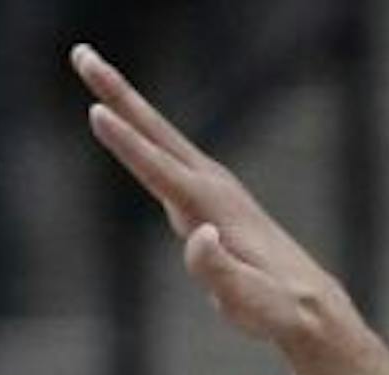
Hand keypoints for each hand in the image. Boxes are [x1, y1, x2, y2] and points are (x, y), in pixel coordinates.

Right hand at [74, 44, 349, 347]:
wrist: (306, 300)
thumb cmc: (274, 305)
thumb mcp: (247, 300)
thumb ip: (219, 269)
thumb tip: (200, 236)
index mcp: (211, 207)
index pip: (160, 169)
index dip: (127, 143)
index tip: (95, 111)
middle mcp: (212, 185)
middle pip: (155, 132)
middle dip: (118, 93)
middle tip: (82, 54)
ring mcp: (212, 185)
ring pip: (159, 136)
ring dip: (125, 101)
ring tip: (94, 68)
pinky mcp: (211, 194)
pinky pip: (167, 152)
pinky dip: (142, 128)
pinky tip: (127, 116)